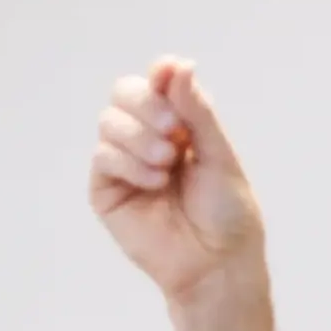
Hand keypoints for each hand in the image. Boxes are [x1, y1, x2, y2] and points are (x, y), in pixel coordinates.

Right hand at [89, 56, 263, 301]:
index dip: (160, 76)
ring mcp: (125, 163)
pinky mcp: (107, 189)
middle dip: (146, 103)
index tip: (169, 75)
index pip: (158, 83)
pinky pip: (103, 155)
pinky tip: (155, 183)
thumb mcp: (219, 156)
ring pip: (109, 120)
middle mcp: (148, 139)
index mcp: (180, 126)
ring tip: (167, 163)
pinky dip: (129, 163)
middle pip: (124, 92)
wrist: (217, 264)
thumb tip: (178, 65)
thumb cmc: (228, 216)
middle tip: (173, 131)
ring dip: (139, 137)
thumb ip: (197, 112)